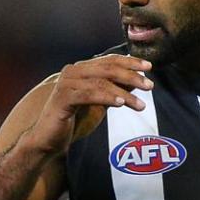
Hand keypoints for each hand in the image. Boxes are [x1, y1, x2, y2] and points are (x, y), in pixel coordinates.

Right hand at [25, 55, 152, 155]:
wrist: (49, 139)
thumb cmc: (74, 120)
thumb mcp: (100, 103)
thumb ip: (115, 90)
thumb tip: (137, 81)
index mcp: (82, 69)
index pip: (110, 60)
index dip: (130, 62)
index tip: (148, 67)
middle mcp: (73, 71)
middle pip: (107, 68)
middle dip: (131, 76)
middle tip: (149, 86)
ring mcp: (66, 84)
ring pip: (101, 83)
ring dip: (124, 93)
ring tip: (140, 105)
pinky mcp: (62, 98)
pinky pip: (88, 95)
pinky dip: (106, 98)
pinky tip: (120, 104)